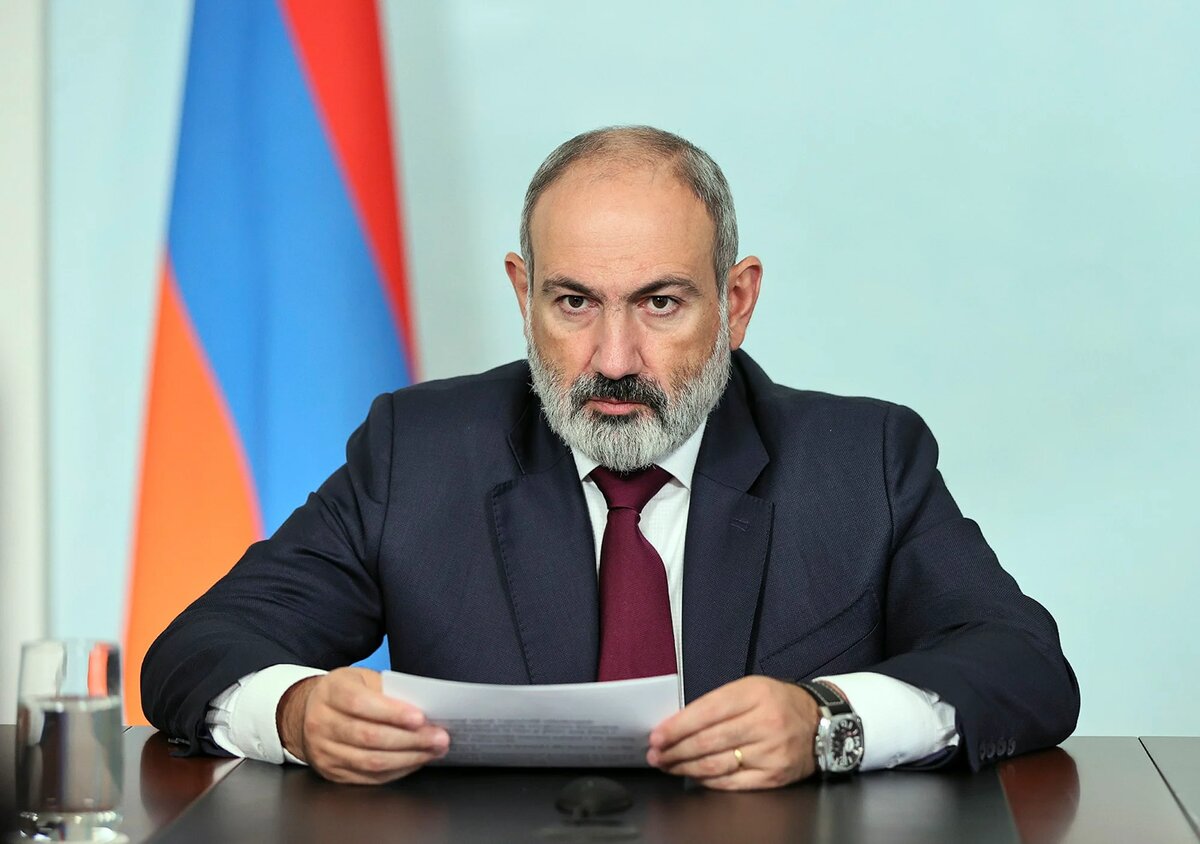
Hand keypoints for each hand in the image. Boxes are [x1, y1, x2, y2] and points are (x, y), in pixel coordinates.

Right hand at [276, 667, 448, 783]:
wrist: (309, 713)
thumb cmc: (346, 692)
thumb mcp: (363, 679)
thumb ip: (388, 692)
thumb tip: (425, 710)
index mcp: (331, 692)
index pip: (361, 704)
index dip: (392, 713)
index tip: (421, 718)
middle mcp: (321, 722)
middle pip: (368, 736)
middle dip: (410, 739)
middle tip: (439, 738)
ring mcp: (324, 750)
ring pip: (370, 761)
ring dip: (408, 758)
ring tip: (433, 751)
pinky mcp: (331, 771)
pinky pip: (369, 777)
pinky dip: (397, 770)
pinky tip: (415, 761)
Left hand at [647, 675, 819, 789]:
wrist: (821, 722)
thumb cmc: (778, 703)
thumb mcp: (750, 688)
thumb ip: (717, 703)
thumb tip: (678, 723)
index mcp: (754, 695)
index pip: (706, 712)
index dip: (676, 727)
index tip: (656, 736)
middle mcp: (764, 723)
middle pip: (708, 741)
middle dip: (675, 750)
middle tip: (655, 754)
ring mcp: (771, 752)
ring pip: (717, 764)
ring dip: (685, 767)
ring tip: (668, 765)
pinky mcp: (774, 775)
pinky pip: (733, 782)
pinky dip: (708, 781)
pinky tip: (694, 776)